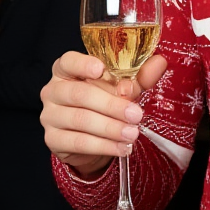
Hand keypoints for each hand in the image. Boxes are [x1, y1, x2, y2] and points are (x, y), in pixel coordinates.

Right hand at [40, 50, 168, 177]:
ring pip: (80, 120)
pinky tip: (122, 148)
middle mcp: (53, 90)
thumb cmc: (106, 104)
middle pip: (80, 94)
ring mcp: (50, 116)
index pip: (68, 61)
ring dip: (110, 128)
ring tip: (133, 134)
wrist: (93, 141)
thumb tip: (159, 62)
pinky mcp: (53, 139)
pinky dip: (104, 146)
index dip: (83, 64)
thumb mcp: (123, 88)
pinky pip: (79, 142)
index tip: (100, 69)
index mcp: (66, 70)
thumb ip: (139, 76)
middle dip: (111, 105)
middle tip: (136, 114)